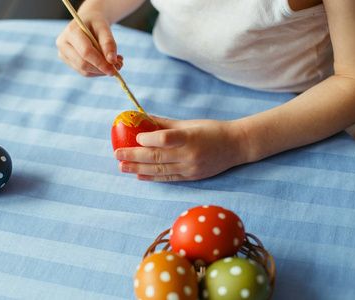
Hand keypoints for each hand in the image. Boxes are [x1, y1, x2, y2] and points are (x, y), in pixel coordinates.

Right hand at [56, 10, 122, 76]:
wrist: (87, 21)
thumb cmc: (96, 23)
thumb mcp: (104, 27)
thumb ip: (108, 43)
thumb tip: (112, 61)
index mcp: (70, 32)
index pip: (86, 52)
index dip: (100, 62)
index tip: (115, 69)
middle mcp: (63, 44)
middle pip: (83, 64)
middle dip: (102, 69)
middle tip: (119, 66)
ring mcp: (63, 54)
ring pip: (84, 71)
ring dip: (102, 71)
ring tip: (117, 63)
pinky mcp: (69, 62)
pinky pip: (85, 72)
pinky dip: (99, 71)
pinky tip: (108, 64)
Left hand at [114, 116, 247, 180]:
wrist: (236, 146)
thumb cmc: (212, 130)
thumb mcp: (190, 123)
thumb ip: (166, 124)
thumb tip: (143, 119)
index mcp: (190, 137)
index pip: (166, 139)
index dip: (148, 139)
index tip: (135, 137)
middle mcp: (190, 155)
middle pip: (158, 156)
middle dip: (135, 156)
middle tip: (117, 154)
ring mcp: (191, 168)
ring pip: (160, 170)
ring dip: (138, 168)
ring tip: (122, 166)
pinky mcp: (191, 177)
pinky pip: (168, 178)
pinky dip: (152, 177)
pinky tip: (138, 175)